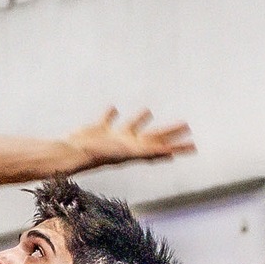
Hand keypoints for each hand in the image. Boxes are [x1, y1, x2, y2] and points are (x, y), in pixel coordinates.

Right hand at [68, 107, 194, 169]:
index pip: (162, 149)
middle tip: (187, 125)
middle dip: (171, 132)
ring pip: (130, 127)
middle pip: (154, 137)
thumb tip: (169, 151)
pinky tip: (114, 108)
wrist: (71, 155)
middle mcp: (127, 145)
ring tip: (148, 110)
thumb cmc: (96, 155)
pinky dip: (111, 114)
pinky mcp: (98, 129)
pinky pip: (107, 119)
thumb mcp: (125, 151)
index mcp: (135, 150)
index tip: (194, 147)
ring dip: (140, 120)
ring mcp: (112, 137)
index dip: (178, 147)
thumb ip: (147, 151)